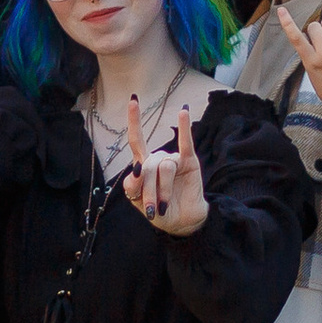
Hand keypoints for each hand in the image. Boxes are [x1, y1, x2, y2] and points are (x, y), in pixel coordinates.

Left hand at [123, 97, 207, 234]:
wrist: (181, 222)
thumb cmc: (159, 210)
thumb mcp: (139, 202)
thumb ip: (132, 187)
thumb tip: (134, 169)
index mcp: (144, 165)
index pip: (137, 140)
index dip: (135, 121)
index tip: (134, 100)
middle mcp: (158, 159)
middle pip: (147, 165)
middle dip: (147, 190)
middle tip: (152, 210)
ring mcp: (173, 160)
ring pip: (163, 168)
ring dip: (162, 190)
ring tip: (163, 206)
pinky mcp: (189, 162)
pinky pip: (186, 144)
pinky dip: (184, 128)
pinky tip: (183, 112)